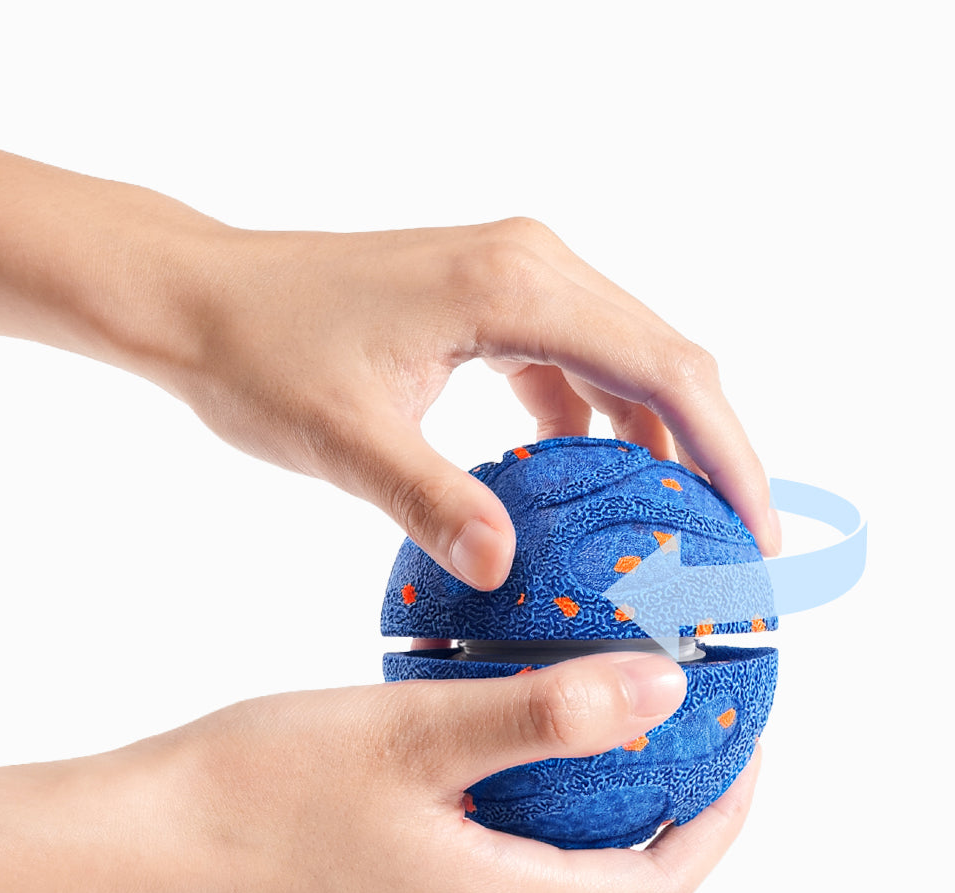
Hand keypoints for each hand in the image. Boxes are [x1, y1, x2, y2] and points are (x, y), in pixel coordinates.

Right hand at [0, 653, 758, 892]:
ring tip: (602, 716)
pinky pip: (485, 850)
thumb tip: (664, 695)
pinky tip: (496, 734)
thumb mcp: (421, 732)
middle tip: (685, 724)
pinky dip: (521, 799)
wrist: (142, 837)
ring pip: (543, 863)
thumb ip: (548, 715)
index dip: (718, 825)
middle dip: (663, 807)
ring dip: (589, 801)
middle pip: (607, 882)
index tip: (746, 750)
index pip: (656, 890)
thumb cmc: (268, 783)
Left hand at [152, 218, 782, 587]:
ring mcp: (515, 277)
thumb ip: (431, 500)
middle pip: (667, 358)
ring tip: (683, 522)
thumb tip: (506, 565)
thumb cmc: (260, 353)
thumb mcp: (346, 438)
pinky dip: (604, 422)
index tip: (755, 530)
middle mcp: (531, 265)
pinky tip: (598, 482)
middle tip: (739, 545)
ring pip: (629, 359)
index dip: (727, 451)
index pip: (664, 367)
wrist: (199, 298)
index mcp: (513, 287)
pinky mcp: (494, 302)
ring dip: (665, 437)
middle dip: (715, 450)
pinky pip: (578, 363)